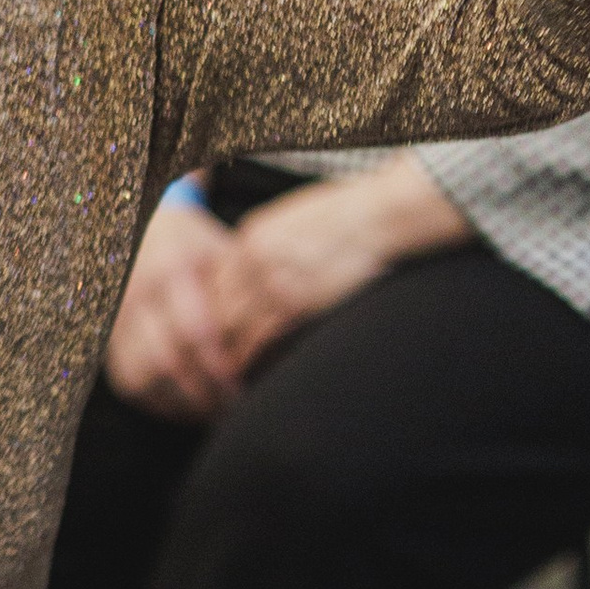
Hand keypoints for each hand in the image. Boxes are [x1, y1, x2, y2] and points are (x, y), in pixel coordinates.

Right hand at [103, 195, 246, 418]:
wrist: (142, 228)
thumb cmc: (194, 244)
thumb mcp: (222, 252)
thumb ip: (244, 292)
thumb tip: (276, 341)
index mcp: (173, 269)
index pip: (196, 332)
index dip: (221, 369)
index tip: (244, 388)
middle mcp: (137, 293)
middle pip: (167, 362)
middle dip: (203, 393)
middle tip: (234, 409)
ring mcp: (115, 316)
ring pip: (142, 378)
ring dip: (179, 404)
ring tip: (212, 412)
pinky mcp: (105, 336)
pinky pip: (128, 383)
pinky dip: (158, 403)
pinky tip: (187, 406)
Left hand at [209, 162, 470, 371]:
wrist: (379, 217)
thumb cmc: (347, 216)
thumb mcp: (293, 219)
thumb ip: (269, 245)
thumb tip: (258, 270)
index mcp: (251, 236)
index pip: (214, 279)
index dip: (211, 308)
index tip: (215, 328)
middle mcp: (254, 258)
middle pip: (216, 303)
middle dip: (213, 332)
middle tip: (211, 357)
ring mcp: (273, 281)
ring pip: (232, 324)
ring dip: (226, 350)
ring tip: (225, 372)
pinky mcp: (296, 303)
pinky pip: (260, 337)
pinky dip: (250, 356)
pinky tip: (248, 370)